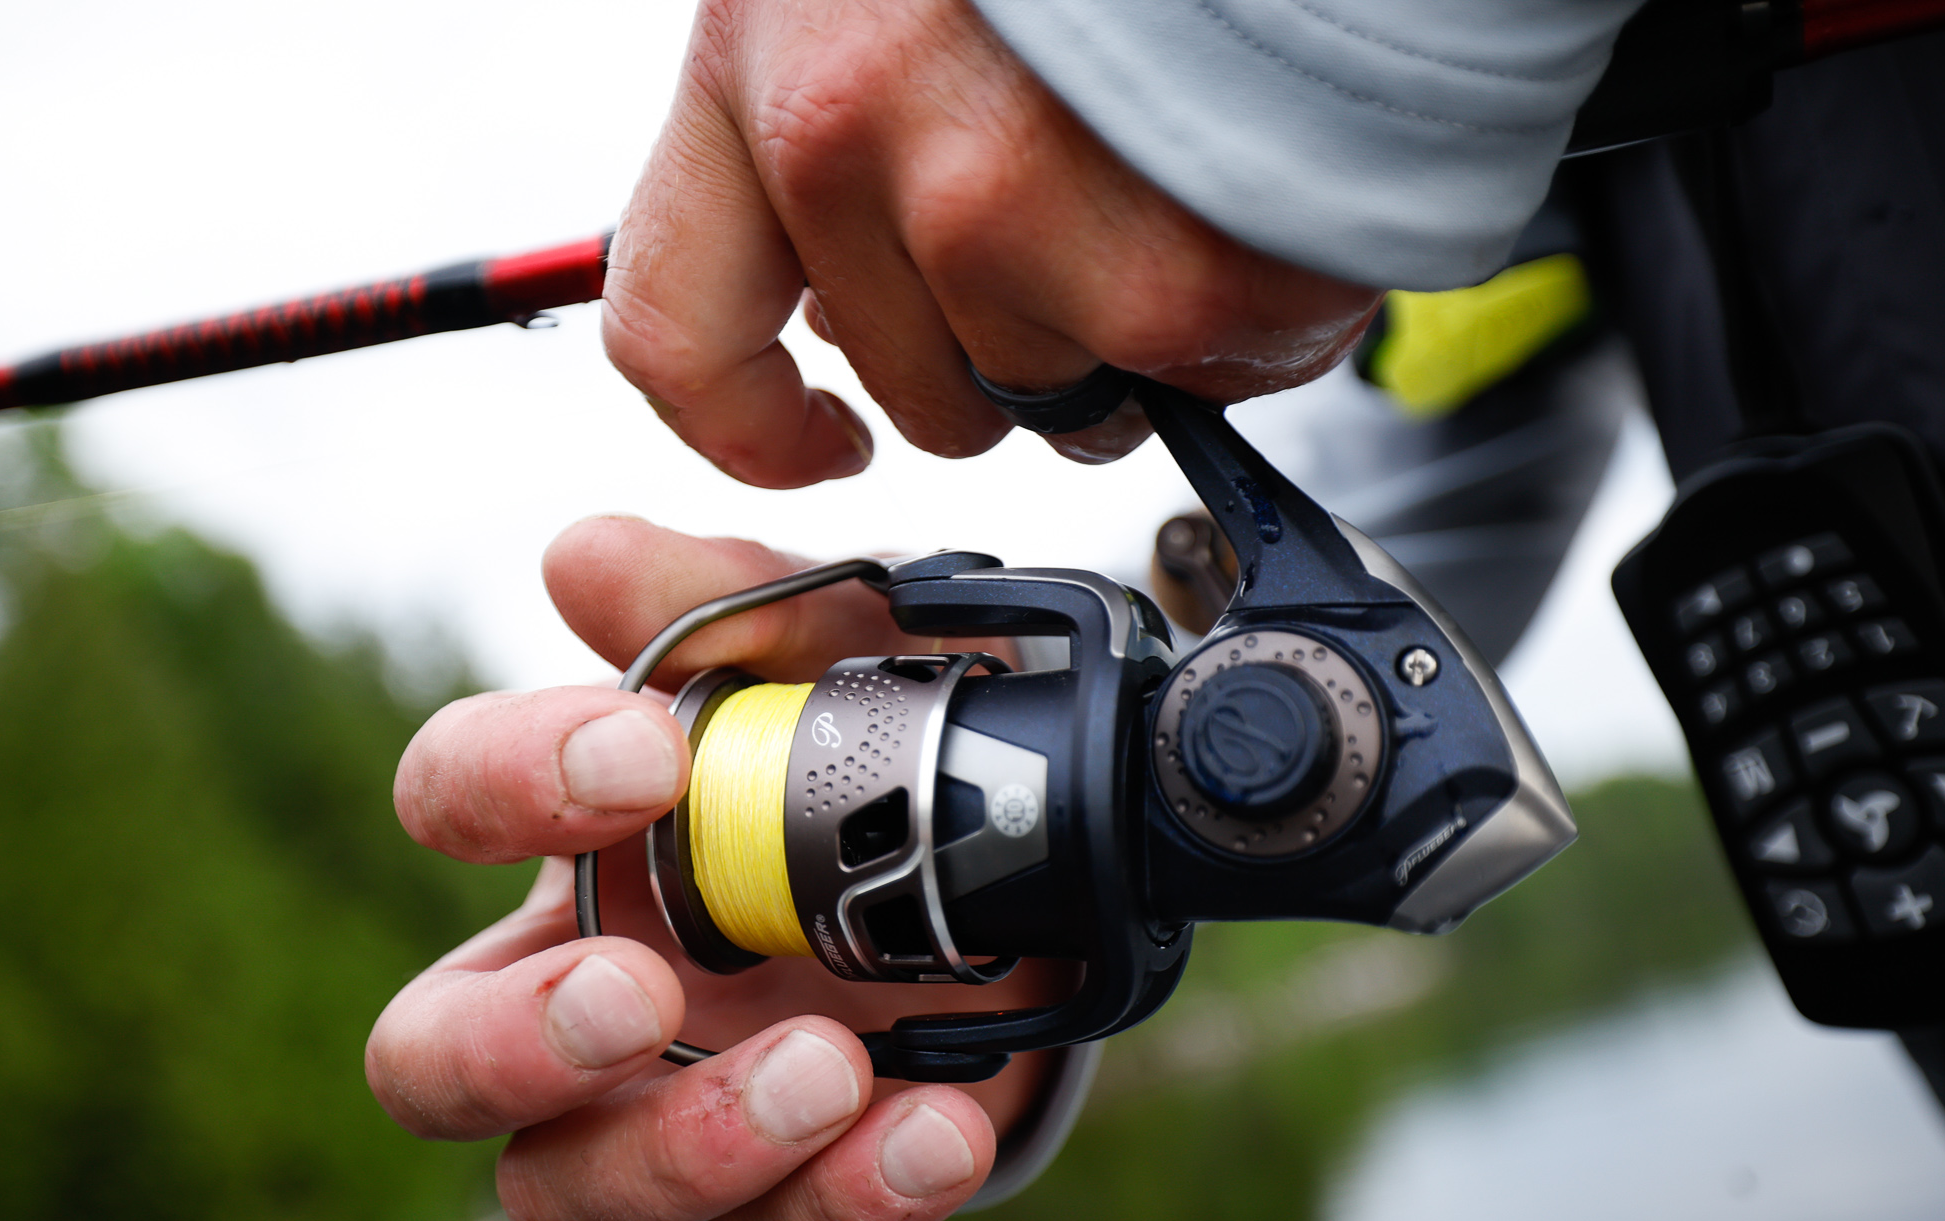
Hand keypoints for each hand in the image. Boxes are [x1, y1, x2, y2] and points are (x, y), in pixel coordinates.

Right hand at [368, 517, 1067, 1220]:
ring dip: (684, 1144)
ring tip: (830, 1066)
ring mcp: (680, 1098)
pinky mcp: (794, 1182)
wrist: (1038, 861)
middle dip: (511, 1042)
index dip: (505, 780)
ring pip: (564, 1190)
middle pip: (427, 1064)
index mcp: (582, 831)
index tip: (643, 756)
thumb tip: (582, 558)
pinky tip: (938, 1126)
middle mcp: (592, 980)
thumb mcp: (843, 649)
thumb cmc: (894, 749)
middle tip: (640, 990)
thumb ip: (727, 602)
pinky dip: (849, 1197)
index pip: (448, 801)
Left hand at [603, 0, 1381, 485]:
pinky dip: (1250, 317)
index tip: (822, 442)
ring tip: (1191, 173)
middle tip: (1088, 244)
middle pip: (908, 383)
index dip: (749, 425)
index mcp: (762, 55)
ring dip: (1130, 324)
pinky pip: (1201, 372)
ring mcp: (1006, 217)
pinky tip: (1270, 194)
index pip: (674, 328)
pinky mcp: (1162, 272)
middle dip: (999, 351)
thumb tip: (839, 296)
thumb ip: (829, 116)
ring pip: (1054, 390)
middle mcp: (854, 145)